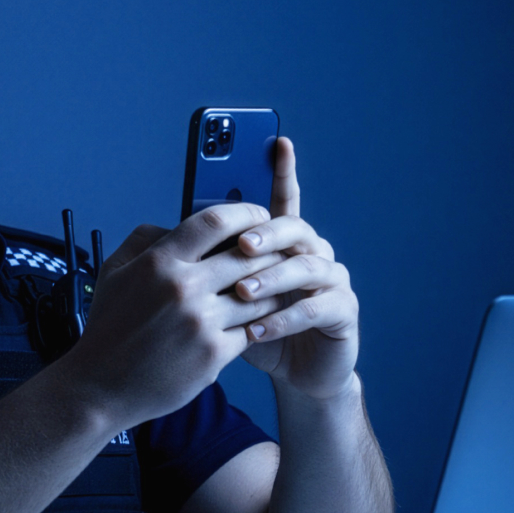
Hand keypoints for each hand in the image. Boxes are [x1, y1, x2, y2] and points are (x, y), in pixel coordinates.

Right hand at [61, 202, 285, 425]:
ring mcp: (200, 323)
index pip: (215, 222)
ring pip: (258, 295)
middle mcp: (182, 288)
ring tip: (269, 290)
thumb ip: (145, 239)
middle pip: (247, 255)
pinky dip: (256, 325)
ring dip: (269, 290)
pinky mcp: (212, 355)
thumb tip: (180, 224)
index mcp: (159, 262)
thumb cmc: (108, 328)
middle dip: (269, 252)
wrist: (100, 387)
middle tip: (277, 254)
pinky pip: (251, 330)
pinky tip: (252, 323)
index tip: (258, 216)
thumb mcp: (113, 271)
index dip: (246, 213)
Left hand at [234, 137, 358, 400]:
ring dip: (271, 279)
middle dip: (267, 233)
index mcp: (285, 241)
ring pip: (306, 267)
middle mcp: (313, 251)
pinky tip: (257, 329)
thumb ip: (211, 261)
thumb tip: (170, 233)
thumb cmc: (253, 326)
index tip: (278, 142)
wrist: (292, 371)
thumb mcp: (226, 292)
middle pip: (295, 229)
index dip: (282, 171)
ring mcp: (332, 279)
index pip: (283, 199)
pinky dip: (284, 318)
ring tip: (241, 293)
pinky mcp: (343, 311)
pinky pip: (316, 308)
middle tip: (240, 244)